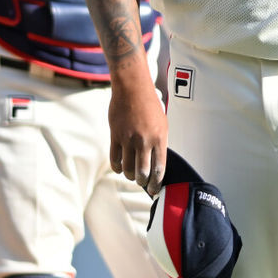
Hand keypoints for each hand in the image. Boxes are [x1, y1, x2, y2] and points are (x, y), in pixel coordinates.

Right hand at [107, 74, 167, 193]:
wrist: (132, 88)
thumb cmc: (150, 105)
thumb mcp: (162, 124)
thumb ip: (160, 144)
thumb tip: (156, 164)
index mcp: (159, 138)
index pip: (158, 169)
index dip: (156, 183)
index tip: (154, 189)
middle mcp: (144, 141)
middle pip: (142, 172)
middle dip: (142, 182)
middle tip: (142, 183)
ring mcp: (128, 139)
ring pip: (127, 168)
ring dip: (130, 175)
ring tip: (132, 175)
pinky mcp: (115, 135)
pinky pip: (114, 159)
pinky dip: (117, 167)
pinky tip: (120, 168)